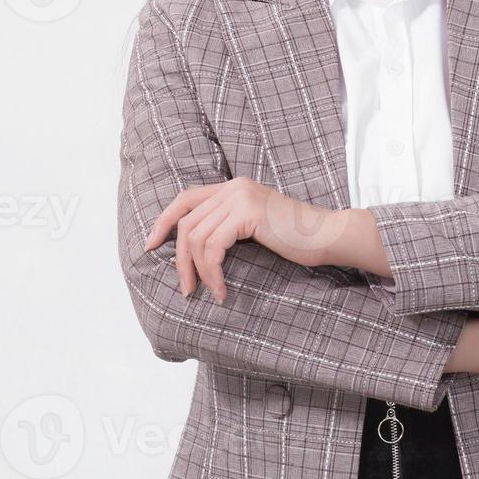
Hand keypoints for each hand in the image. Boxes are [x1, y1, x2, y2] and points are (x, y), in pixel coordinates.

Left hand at [141, 176, 344, 302]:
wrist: (328, 236)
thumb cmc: (296, 239)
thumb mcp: (256, 227)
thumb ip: (230, 225)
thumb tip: (195, 249)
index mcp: (233, 187)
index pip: (185, 198)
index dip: (163, 221)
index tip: (150, 245)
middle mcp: (233, 187)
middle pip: (186, 222)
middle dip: (179, 258)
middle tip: (185, 287)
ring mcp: (240, 197)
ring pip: (197, 237)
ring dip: (197, 271)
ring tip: (207, 292)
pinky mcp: (247, 213)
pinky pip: (213, 247)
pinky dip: (212, 272)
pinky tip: (221, 290)